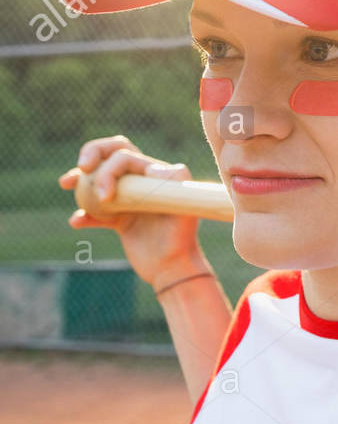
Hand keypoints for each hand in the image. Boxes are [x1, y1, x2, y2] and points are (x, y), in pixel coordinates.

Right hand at [58, 135, 211, 288]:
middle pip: (112, 156)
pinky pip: (95, 213)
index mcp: (155, 175)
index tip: (105, 195)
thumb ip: (177, 181)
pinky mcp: (121, 221)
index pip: (126, 155)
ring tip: (66, 183)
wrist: (173, 269)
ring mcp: (130, 201)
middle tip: (81, 168)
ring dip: (80, 179)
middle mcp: (142, 184)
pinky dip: (83, 215)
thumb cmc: (181, 238)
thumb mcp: (184, 206)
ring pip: (99, 182)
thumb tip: (152, 168)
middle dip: (93, 154)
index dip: (109, 168)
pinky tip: (77, 222)